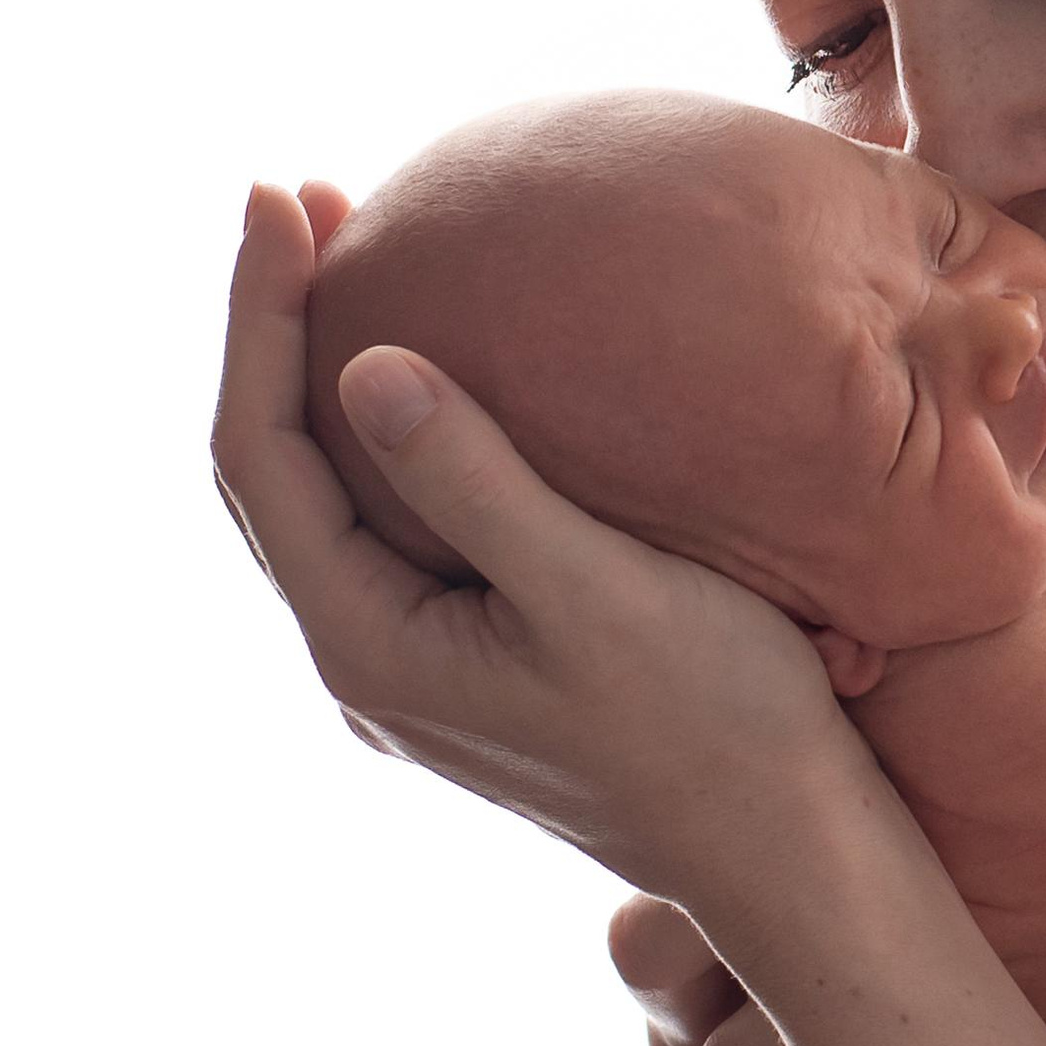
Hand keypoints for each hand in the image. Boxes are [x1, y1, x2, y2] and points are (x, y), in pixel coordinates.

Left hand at [210, 180, 886, 912]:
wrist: (789, 850)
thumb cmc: (716, 724)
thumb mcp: (597, 595)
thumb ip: (479, 486)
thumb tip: (365, 366)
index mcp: (370, 642)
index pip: (260, 452)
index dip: (256, 314)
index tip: (279, 195)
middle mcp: (370, 659)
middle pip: (273, 471)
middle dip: (272, 329)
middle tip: (301, 198)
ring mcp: (422, 664)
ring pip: (329, 497)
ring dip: (325, 375)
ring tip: (350, 258)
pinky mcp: (479, 657)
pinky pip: (392, 522)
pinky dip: (391, 429)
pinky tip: (440, 381)